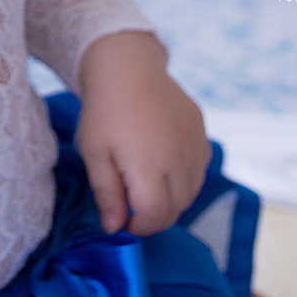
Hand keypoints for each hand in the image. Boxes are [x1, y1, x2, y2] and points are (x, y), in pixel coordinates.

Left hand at [76, 31, 209, 235]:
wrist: (127, 67)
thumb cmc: (104, 111)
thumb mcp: (94, 153)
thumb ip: (107, 194)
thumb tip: (115, 229)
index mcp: (150, 165)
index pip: (155, 216)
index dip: (140, 226)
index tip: (124, 222)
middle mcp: (179, 159)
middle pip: (176, 209)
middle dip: (154, 217)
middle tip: (132, 207)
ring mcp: (195, 145)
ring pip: (190, 193)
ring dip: (171, 200)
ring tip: (146, 186)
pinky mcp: (202, 134)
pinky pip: (199, 170)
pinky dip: (184, 179)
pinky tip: (162, 166)